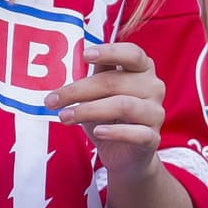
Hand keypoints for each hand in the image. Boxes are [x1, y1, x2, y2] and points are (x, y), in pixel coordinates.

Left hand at [45, 41, 165, 185]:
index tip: (85, 54)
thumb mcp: (99, 94)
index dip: (110, 52)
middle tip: (52, 100)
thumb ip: (93, 76)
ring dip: (89, 110)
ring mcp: (155, 113)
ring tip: (64, 117)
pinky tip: (97, 132)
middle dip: (79, 90)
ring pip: (123, 106)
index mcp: (142, 69)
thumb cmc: (110, 117)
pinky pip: (136, 133)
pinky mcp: (153, 138)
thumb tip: (70, 62)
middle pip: (115, 82)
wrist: (124, 155)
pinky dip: (114, 132)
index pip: (132, 54)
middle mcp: (153, 87)